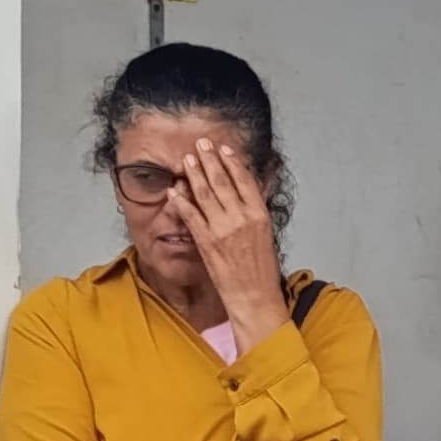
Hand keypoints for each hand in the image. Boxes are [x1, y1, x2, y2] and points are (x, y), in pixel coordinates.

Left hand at [173, 139, 288, 330]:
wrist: (255, 296)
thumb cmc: (262, 270)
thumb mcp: (266, 234)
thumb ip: (255, 211)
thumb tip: (248, 192)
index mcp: (259, 215)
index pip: (245, 180)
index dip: (232, 162)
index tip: (224, 149)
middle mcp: (241, 218)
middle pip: (222, 181)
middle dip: (210, 160)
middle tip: (200, 145)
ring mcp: (222, 229)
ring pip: (205, 194)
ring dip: (194, 174)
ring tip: (187, 160)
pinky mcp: (206, 241)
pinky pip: (191, 216)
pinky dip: (181, 202)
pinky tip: (174, 191)